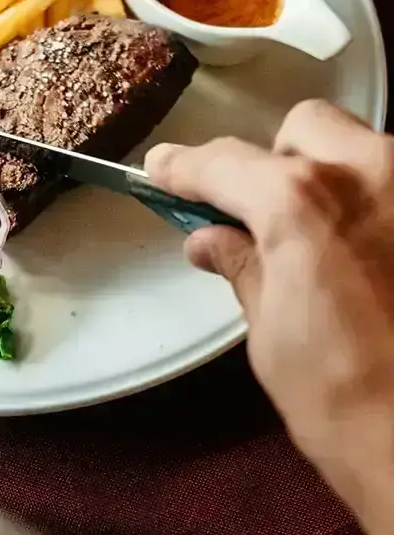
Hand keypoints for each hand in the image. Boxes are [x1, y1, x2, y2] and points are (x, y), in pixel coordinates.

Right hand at [145, 101, 393, 534]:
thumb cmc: (345, 405)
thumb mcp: (273, 336)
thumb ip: (244, 268)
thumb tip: (210, 239)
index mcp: (301, 201)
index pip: (226, 164)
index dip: (186, 167)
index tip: (162, 168)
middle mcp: (369, 171)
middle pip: (305, 130)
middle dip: (276, 162)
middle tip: (263, 217)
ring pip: (364, 148)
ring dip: (333, 179)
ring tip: (327, 242)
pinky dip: (375, 208)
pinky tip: (372, 259)